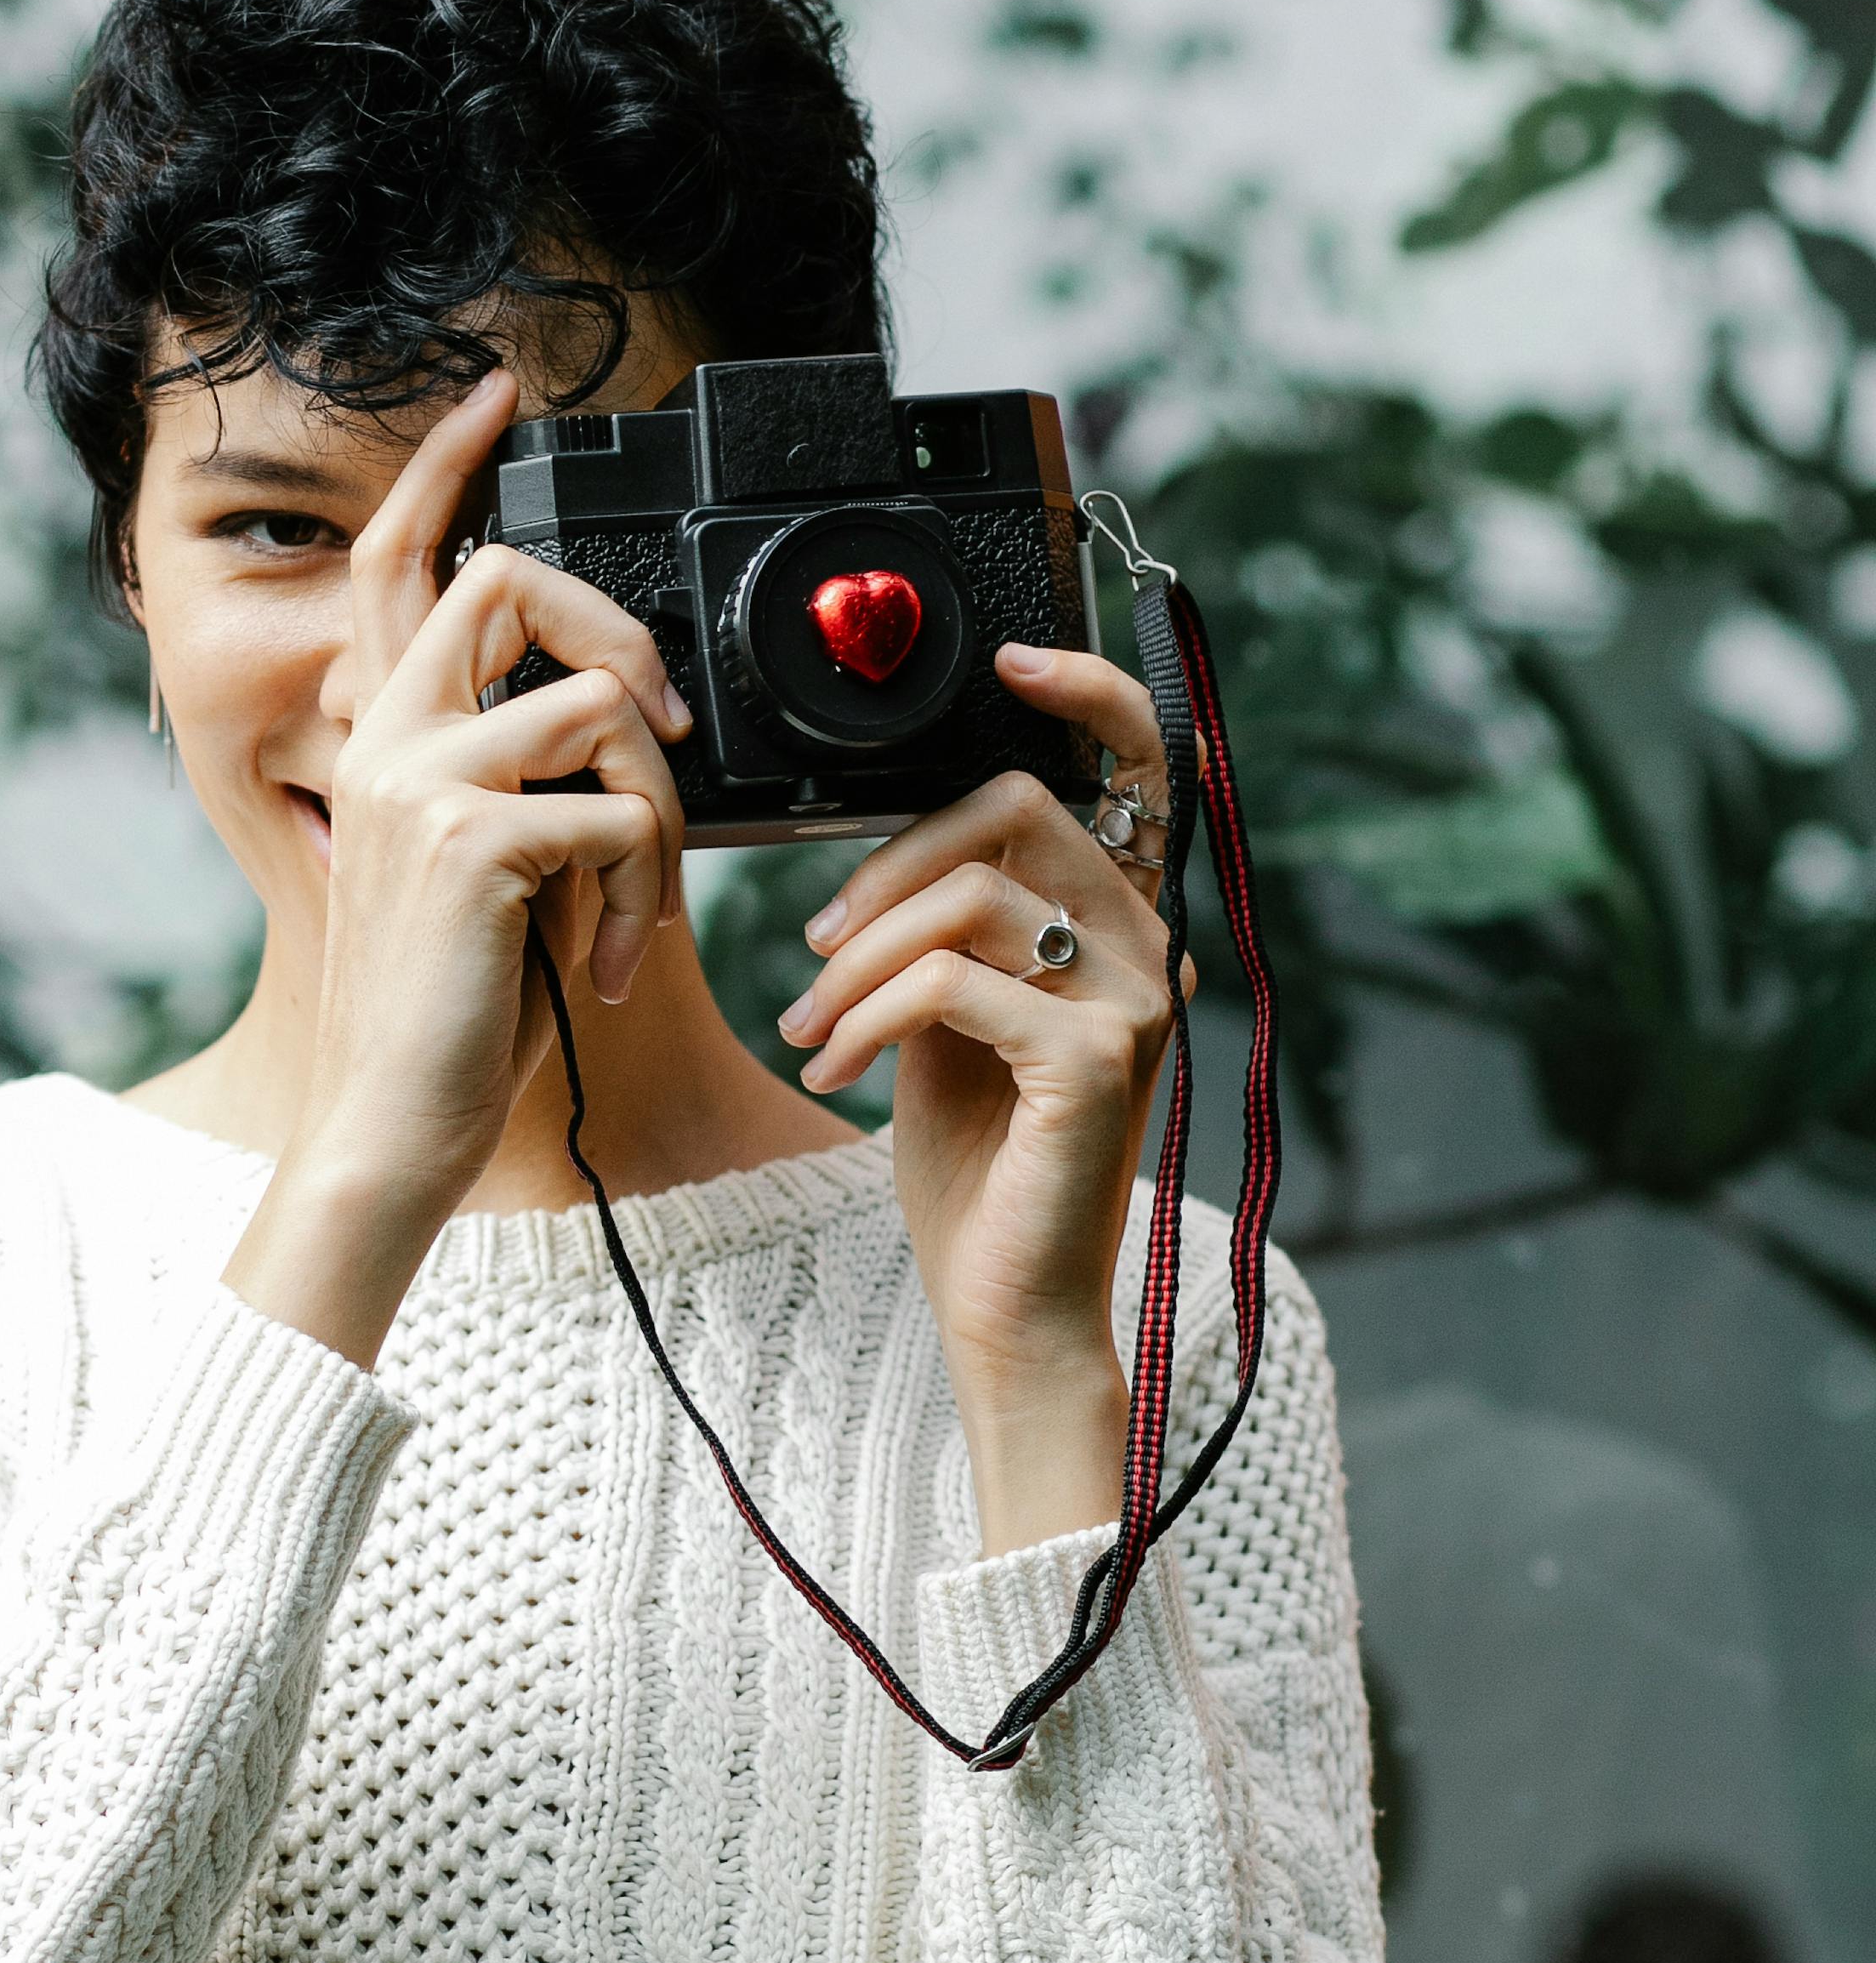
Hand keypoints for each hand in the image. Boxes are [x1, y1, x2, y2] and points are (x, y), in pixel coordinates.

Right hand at [224, 368, 692, 1367]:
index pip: (404, 561)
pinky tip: (611, 966)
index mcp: (381, 735)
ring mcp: (426, 781)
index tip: (495, 398)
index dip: (445, 464)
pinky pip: (623, 813)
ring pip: (602, 711)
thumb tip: (615, 736)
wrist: (390, 1129)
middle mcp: (388, 736)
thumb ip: (520, 786)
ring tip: (634, 912)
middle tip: (669, 725)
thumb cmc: (443, 1022)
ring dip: (657, 813)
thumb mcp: (482, 877)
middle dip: (618, 632)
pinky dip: (644, 895)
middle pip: (513, 583)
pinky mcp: (481, 840)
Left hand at [773, 641, 1175, 1550]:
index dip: (1085, 691)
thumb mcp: (952, 1018)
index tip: (1011, 657)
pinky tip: (837, 1068)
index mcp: (1120, 925)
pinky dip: (868, 1016)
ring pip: (968, 896)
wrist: (1007, 1305)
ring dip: (855, 959)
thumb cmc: (977, 1166)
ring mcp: (1135, 1003)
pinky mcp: (1095, 1061)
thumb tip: (892, 847)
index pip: (1139, 767)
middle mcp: (1150, 948)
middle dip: (886, 866)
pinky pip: (952, 981)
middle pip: (1014, 810)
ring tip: (811, 1030)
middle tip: (814, 947)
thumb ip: (950, 926)